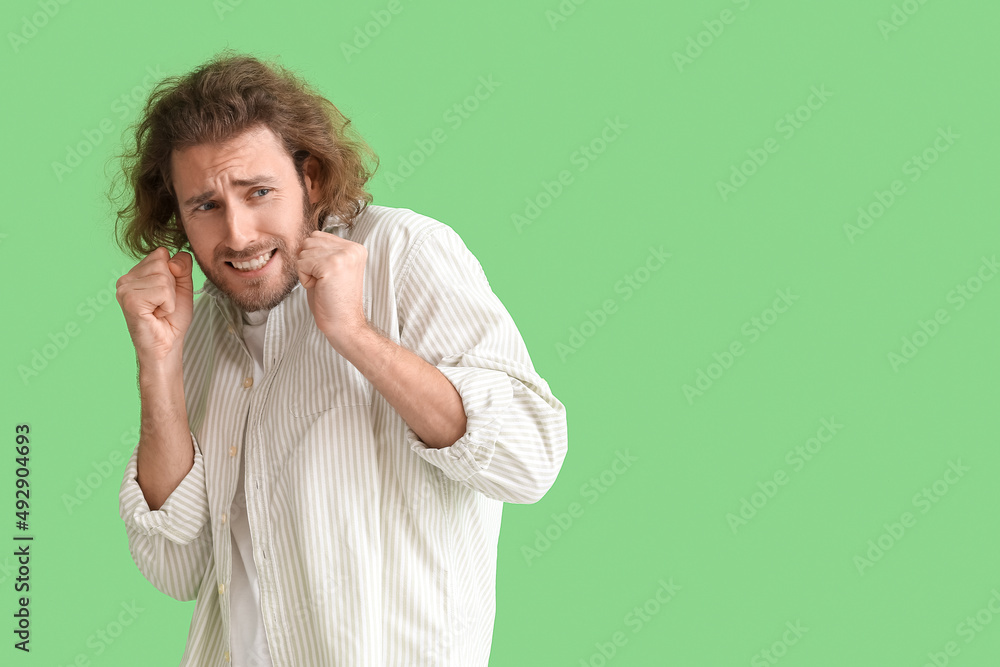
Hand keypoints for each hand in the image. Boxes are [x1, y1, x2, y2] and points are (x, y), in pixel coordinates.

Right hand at [116, 248, 193, 364]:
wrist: (167, 345)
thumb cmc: (172, 319)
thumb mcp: (182, 286)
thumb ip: (182, 266)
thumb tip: (172, 259)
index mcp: (136, 273)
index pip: (161, 253)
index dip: (174, 274)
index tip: (166, 294)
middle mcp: (126, 279)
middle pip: (162, 262)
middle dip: (172, 286)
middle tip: (162, 305)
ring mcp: (124, 289)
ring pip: (163, 277)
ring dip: (170, 298)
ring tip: (159, 311)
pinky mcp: (129, 300)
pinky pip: (162, 291)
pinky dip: (167, 305)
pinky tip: (156, 315)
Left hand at [297, 230, 367, 346]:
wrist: (345, 325)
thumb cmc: (334, 301)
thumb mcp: (333, 269)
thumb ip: (324, 251)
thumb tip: (304, 239)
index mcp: (356, 248)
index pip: (318, 236)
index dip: (314, 258)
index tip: (329, 277)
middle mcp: (352, 248)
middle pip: (309, 241)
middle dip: (308, 262)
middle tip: (324, 282)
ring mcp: (343, 255)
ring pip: (303, 251)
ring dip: (306, 271)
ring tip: (323, 285)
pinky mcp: (331, 265)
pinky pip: (301, 264)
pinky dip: (304, 279)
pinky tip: (319, 289)